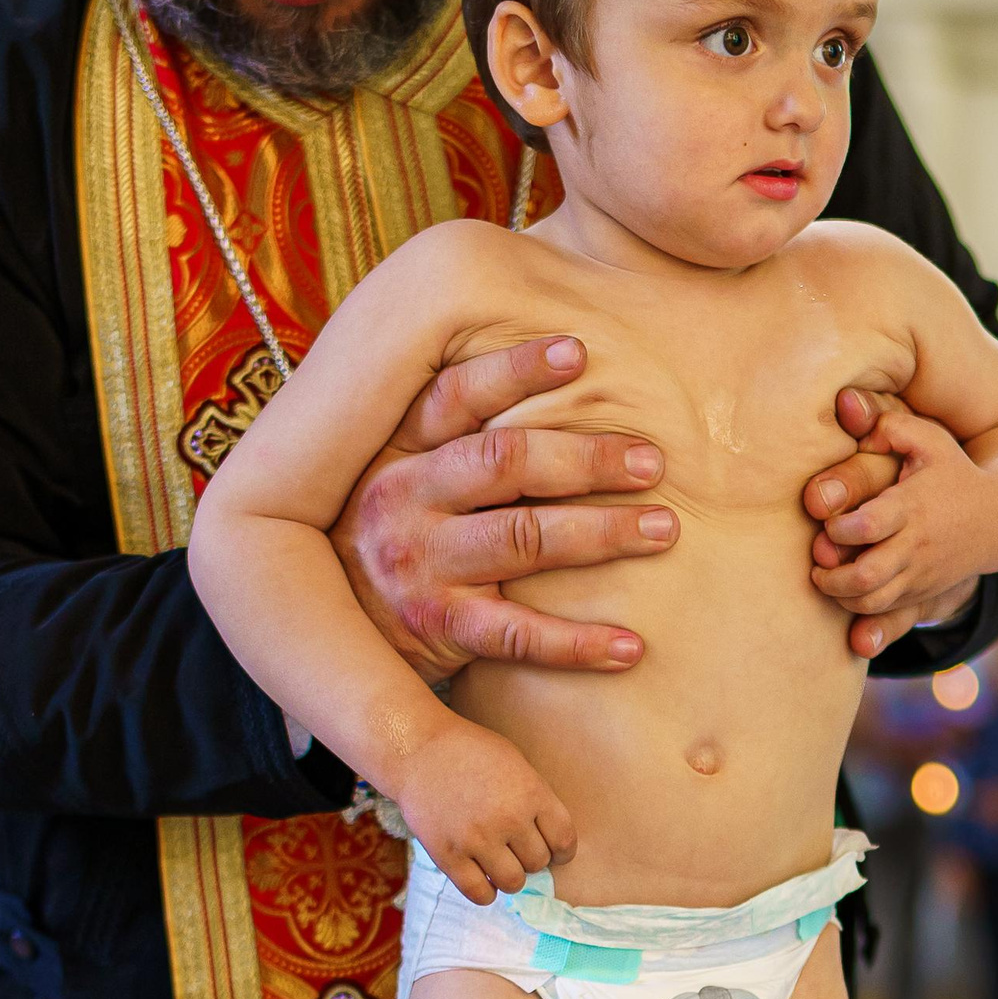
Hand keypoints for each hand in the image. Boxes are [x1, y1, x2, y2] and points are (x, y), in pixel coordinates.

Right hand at [332, 335, 677, 682]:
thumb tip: (557, 366)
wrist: (334, 631)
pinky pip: (518, 635)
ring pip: (523, 540)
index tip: (578, 352)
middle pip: (504, 463)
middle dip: (585, 457)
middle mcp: (401, 500)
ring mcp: (419, 566)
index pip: (455, 397)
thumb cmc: (395, 532)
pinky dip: (578, 643)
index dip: (514, 371)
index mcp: (396, 450)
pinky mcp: (438, 628)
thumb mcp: (400, 473)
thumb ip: (455, 434)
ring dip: (601, 533)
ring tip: (663, 529)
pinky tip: (630, 646)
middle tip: (651, 461)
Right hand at [389, 721, 576, 907]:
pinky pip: (479, 893)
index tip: (554, 852)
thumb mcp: (515, 763)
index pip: (564, 840)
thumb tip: (550, 840)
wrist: (416, 750)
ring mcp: (477, 839)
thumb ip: (535, 799)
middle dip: (531, 858)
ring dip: (510, 876)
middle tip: (516, 849)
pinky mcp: (448, 856)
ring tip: (499, 862)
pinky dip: (486, 892)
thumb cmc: (469, 751)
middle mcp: (508, 819)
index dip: (562, 851)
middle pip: (538, 863)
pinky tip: (482, 878)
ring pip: (513, 882)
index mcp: (531, 793)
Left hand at [806, 389, 997, 658]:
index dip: (839, 529)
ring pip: (874, 601)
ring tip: (827, 579)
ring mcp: (921, 573)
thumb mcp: (930, 438)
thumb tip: (848, 412)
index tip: (830, 522)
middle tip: (818, 562)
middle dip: (831, 576)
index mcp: (912, 506)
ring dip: (842, 597)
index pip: (869, 526)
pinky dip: (862, 613)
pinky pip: (889, 614)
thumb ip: (890, 424)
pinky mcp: (924, 593)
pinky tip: (848, 596)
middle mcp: (916, 545)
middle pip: (867, 575)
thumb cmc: (953, 471)